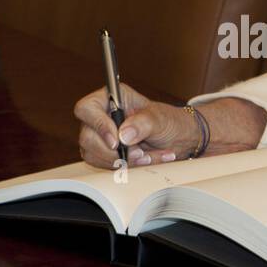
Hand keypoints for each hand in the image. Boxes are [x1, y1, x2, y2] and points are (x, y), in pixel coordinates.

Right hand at [73, 82, 199, 168]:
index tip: (116, 140)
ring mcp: (101, 137)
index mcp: (111, 98)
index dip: (98, 125)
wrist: (179, 139)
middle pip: (87, 137)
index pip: (87, 109)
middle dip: (112, 151)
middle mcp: (102, 116)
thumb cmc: (169, 121)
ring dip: (120, 161)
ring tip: (146, 156)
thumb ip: (142, 123)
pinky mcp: (105, 154)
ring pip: (92, 155)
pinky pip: (105, 166)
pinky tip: (144, 160)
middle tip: (137, 152)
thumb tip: (123, 135)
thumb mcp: (160, 118)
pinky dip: (126, 167)